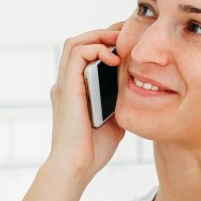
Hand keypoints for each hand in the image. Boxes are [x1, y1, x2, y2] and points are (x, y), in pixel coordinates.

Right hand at [46, 25, 123, 180]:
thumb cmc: (93, 151)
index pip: (87, 56)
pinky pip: (78, 53)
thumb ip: (119, 103)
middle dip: (105, 34)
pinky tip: (114, 58)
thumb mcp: (114, 121)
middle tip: (128, 33)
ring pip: (76, 43)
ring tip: (120, 40)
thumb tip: (135, 92)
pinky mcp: (67, 86)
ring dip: (99, 36)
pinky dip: (96, 49)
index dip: (107, 44)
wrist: (77, 167)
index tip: (130, 43)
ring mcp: (64, 84)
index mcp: (76, 91)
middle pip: (80, 43)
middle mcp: (67, 84)